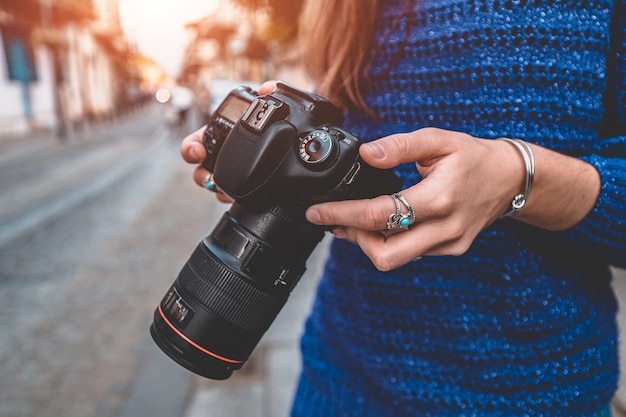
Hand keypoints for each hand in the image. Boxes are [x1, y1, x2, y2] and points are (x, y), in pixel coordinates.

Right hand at [179, 80, 277, 202]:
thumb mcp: (272, 103)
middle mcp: (222, 154)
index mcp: (222, 133)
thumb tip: (267, 89)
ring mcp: (232, 172)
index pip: (196, 142)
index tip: (197, 153)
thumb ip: (271, 91)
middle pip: (200, 170)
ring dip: (218, 190)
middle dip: (201, 176)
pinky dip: (234, 198)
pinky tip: (242, 199)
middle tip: (209, 179)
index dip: (191, 148)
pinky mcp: (245, 187)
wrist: (292, 138)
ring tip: (226, 192)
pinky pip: (233, 197)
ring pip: (215, 186)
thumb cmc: (274, 119)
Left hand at [304, 128, 599, 270]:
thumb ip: (400, 146)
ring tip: (353, 221)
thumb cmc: (473, 157)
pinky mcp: (451, 250)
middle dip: (353, 239)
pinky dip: (389, 241)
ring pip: (395, 259)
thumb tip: (366, 153)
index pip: (378, 215)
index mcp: (439, 198)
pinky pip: (410, 254)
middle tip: (335, 220)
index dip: (341, 214)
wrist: (511, 179)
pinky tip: (382, 224)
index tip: (316, 212)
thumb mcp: (438, 140)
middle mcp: (444, 228)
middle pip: (384, 254)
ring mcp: (449, 244)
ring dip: (368, 242)